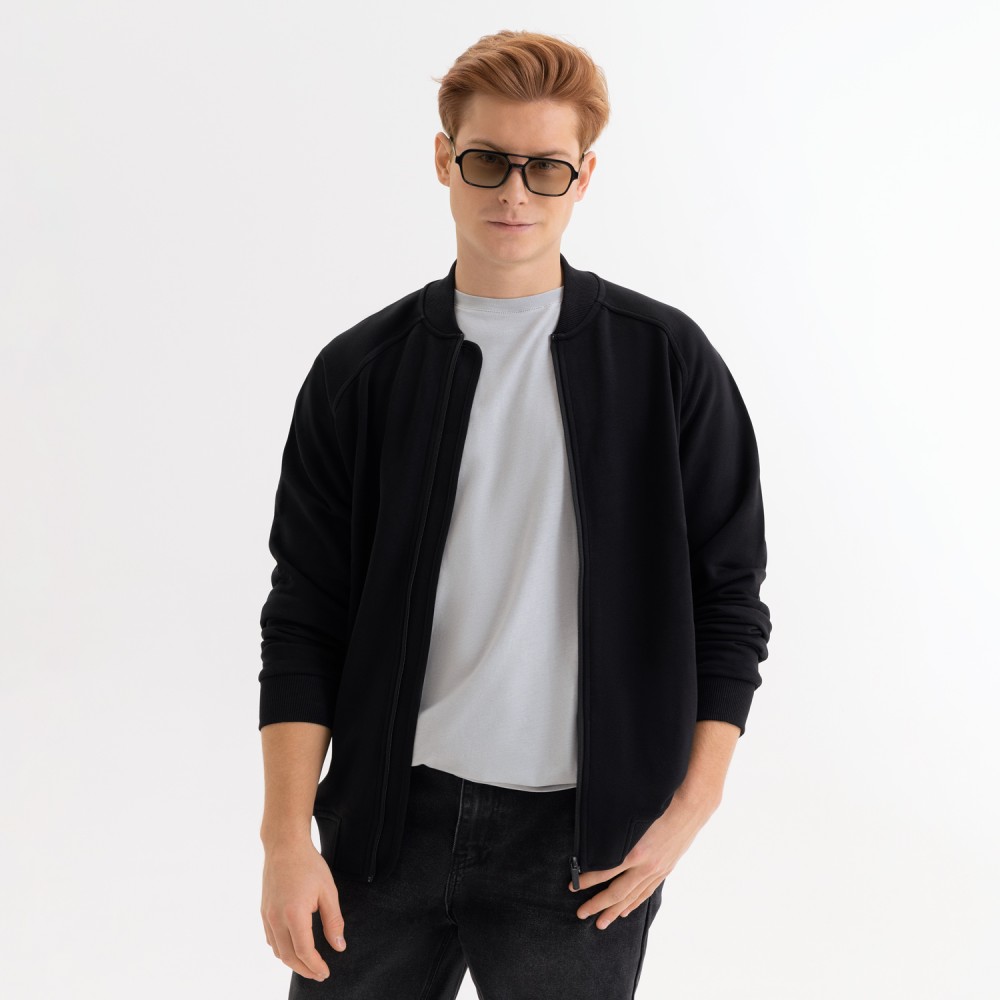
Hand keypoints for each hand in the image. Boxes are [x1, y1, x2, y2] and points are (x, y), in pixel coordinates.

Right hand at [261, 837, 346, 980]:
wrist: (285, 845)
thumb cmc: (308, 864)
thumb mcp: (328, 891)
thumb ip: (333, 921)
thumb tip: (339, 946)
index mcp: (294, 914)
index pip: (304, 951)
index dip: (315, 966)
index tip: (326, 972)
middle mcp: (277, 918)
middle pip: (288, 957)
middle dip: (304, 969)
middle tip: (319, 974)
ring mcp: (267, 916)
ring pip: (277, 950)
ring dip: (292, 962)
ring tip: (308, 965)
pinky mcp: (264, 912)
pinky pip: (271, 939)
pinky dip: (281, 950)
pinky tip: (292, 948)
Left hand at [567, 787, 719, 928]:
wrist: (690, 808)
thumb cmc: (661, 805)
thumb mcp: (635, 815)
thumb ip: (617, 831)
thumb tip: (595, 839)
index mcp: (636, 851)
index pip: (604, 872)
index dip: (587, 880)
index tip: (572, 884)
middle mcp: (646, 865)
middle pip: (617, 892)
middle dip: (597, 904)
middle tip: (581, 913)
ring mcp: (657, 870)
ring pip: (632, 897)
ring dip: (614, 911)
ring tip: (601, 922)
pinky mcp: (664, 870)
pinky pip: (646, 892)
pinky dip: (634, 903)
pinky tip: (625, 911)